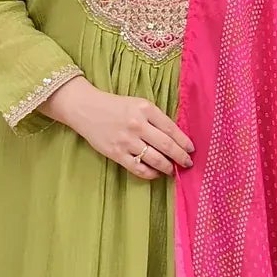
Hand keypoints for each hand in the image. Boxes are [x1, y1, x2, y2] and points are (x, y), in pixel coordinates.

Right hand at [43, 77, 193, 178]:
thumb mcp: (137, 103)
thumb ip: (155, 118)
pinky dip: (150, 173)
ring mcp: (126, 141)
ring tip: (173, 170)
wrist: (86, 109)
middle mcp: (137, 124)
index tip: (191, 149)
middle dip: (180, 157)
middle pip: (166, 145)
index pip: (171, 128)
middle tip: (188, 163)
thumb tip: (175, 137)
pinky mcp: (116, 153)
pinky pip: (138, 168)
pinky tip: (155, 173)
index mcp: (145, 109)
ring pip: (155, 159)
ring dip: (167, 167)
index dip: (184, 141)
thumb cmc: (115, 106)